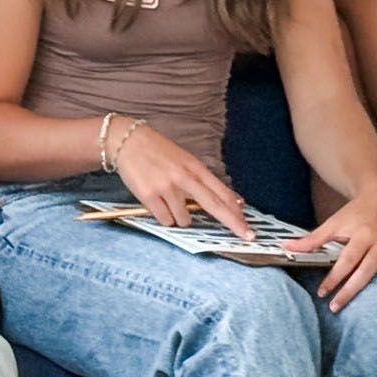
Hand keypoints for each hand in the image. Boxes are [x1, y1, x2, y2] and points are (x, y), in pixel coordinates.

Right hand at [113, 124, 254, 238]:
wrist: (128, 141)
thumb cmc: (158, 152)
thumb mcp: (185, 160)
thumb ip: (203, 180)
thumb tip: (229, 200)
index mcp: (194, 167)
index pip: (221, 192)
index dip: (236, 211)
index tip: (248, 225)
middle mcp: (183, 177)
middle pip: (214, 205)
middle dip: (232, 223)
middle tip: (246, 236)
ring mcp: (166, 187)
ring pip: (184, 219)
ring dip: (179, 217)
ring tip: (168, 201)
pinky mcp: (149, 195)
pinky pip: (165, 219)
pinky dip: (163, 216)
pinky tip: (157, 203)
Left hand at [283, 179, 376, 315]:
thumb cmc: (356, 214)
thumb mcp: (334, 223)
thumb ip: (313, 239)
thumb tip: (286, 247)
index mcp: (363, 234)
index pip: (347, 260)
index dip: (334, 277)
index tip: (322, 293)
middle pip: (367, 270)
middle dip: (351, 290)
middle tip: (336, 307)